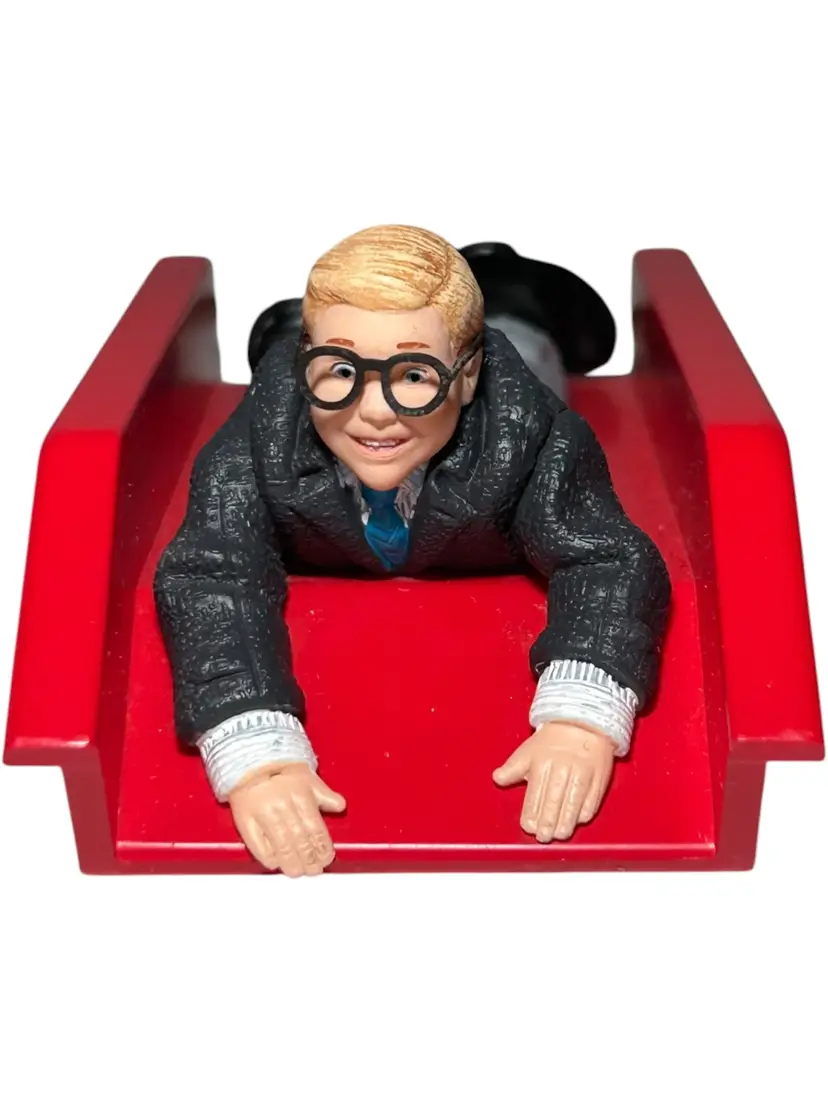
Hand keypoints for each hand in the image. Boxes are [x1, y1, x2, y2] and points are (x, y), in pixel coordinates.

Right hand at [228, 761, 345, 874]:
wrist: (249, 761)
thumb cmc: (279, 770)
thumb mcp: (307, 777)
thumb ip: (324, 795)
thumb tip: (340, 806)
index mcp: (301, 796)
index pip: (316, 830)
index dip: (323, 849)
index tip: (326, 858)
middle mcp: (283, 807)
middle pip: (301, 842)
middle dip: (310, 861)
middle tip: (314, 870)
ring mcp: (263, 816)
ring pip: (282, 848)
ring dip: (292, 864)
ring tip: (298, 871)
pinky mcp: (245, 822)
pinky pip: (259, 847)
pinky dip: (270, 859)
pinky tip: (277, 863)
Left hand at [493, 722, 614, 841]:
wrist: (583, 721)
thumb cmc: (554, 738)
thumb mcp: (528, 750)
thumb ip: (513, 768)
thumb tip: (497, 778)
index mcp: (542, 763)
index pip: (535, 795)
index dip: (531, 814)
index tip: (529, 826)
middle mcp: (563, 769)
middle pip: (554, 802)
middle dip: (548, 823)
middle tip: (544, 836)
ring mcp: (583, 774)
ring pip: (573, 804)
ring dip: (566, 822)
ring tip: (560, 834)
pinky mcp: (599, 777)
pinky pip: (592, 800)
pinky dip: (585, 813)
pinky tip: (578, 820)